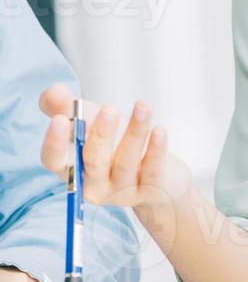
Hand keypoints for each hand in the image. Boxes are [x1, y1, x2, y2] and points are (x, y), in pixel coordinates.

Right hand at [37, 85, 190, 210]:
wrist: (158, 172)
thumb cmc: (115, 143)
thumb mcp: (90, 121)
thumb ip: (66, 106)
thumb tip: (55, 91)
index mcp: (71, 168)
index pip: (54, 160)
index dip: (55, 142)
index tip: (60, 119)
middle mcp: (93, 184)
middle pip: (93, 161)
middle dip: (101, 133)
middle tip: (110, 108)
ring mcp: (122, 191)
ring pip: (126, 162)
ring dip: (135, 132)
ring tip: (143, 106)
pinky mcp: (150, 191)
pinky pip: (152, 171)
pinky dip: (156, 150)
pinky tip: (159, 130)